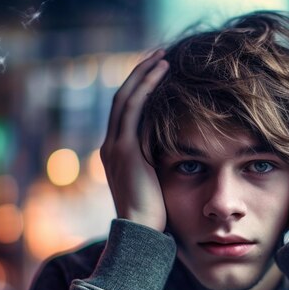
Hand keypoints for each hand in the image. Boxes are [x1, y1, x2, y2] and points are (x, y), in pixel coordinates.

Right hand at [100, 50, 168, 230]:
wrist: (141, 232)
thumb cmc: (154, 213)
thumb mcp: (155, 183)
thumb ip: (158, 164)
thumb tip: (178, 154)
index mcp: (116, 153)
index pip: (125, 113)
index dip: (139, 90)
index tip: (157, 75)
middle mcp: (110, 145)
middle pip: (122, 99)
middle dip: (140, 75)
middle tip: (159, 57)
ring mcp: (115, 146)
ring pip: (126, 98)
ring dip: (144, 75)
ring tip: (162, 58)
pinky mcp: (125, 149)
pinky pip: (134, 108)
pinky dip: (146, 87)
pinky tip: (161, 73)